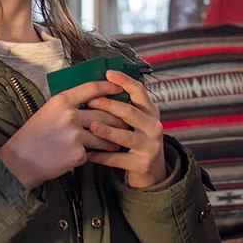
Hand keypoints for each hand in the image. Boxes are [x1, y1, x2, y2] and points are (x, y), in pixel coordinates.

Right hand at [0, 81, 126, 189]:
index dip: (109, 87)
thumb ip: (69, 105)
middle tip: (124, 122)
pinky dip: (91, 155)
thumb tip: (93, 102)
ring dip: (112, 140)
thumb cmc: (32, 136)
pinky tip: (87, 156)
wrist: (20, 161)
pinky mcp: (78, 154)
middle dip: (117, 119)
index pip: (92, 88)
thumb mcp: (48, 111)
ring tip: (116, 142)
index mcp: (62, 101)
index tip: (120, 88)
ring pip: (103, 135)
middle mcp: (70, 115)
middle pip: (104, 114)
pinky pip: (92, 152)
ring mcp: (75, 135)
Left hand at [86, 69, 169, 187]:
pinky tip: (89, 153)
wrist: (151, 168)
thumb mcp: (139, 120)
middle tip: (91, 101)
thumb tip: (98, 87)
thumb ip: (125, 106)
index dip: (124, 81)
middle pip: (130, 112)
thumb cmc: (139, 139)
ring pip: (125, 136)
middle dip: (109, 105)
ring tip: (91, 126)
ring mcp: (149, 146)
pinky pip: (118, 159)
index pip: (139, 91)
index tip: (109, 73)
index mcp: (151, 112)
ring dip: (106, 131)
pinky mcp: (142, 164)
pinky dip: (101, 156)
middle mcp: (153, 127)